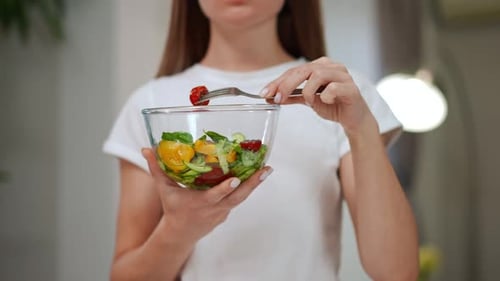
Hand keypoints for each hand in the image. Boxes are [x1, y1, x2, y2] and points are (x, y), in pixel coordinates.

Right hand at [142, 148, 271, 244]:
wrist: (181, 233)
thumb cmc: (173, 208)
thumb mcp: (164, 189)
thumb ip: (156, 168)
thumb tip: (146, 149)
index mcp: (201, 203)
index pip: (215, 196)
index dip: (225, 189)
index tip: (235, 179)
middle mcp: (215, 208)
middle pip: (238, 197)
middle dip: (253, 183)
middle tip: (266, 170)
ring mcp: (224, 211)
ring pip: (242, 197)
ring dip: (255, 183)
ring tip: (267, 169)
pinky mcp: (228, 211)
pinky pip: (239, 198)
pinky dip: (248, 187)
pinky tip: (256, 174)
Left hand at [263, 56, 376, 135]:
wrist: (353, 118)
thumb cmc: (332, 105)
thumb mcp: (308, 100)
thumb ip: (292, 96)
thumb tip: (271, 97)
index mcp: (320, 66)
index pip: (294, 70)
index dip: (278, 82)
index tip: (264, 93)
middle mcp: (331, 66)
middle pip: (304, 70)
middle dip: (287, 85)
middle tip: (277, 98)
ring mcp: (342, 75)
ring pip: (318, 75)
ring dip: (308, 91)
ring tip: (309, 102)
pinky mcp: (351, 88)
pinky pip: (333, 88)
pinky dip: (325, 97)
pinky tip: (327, 102)